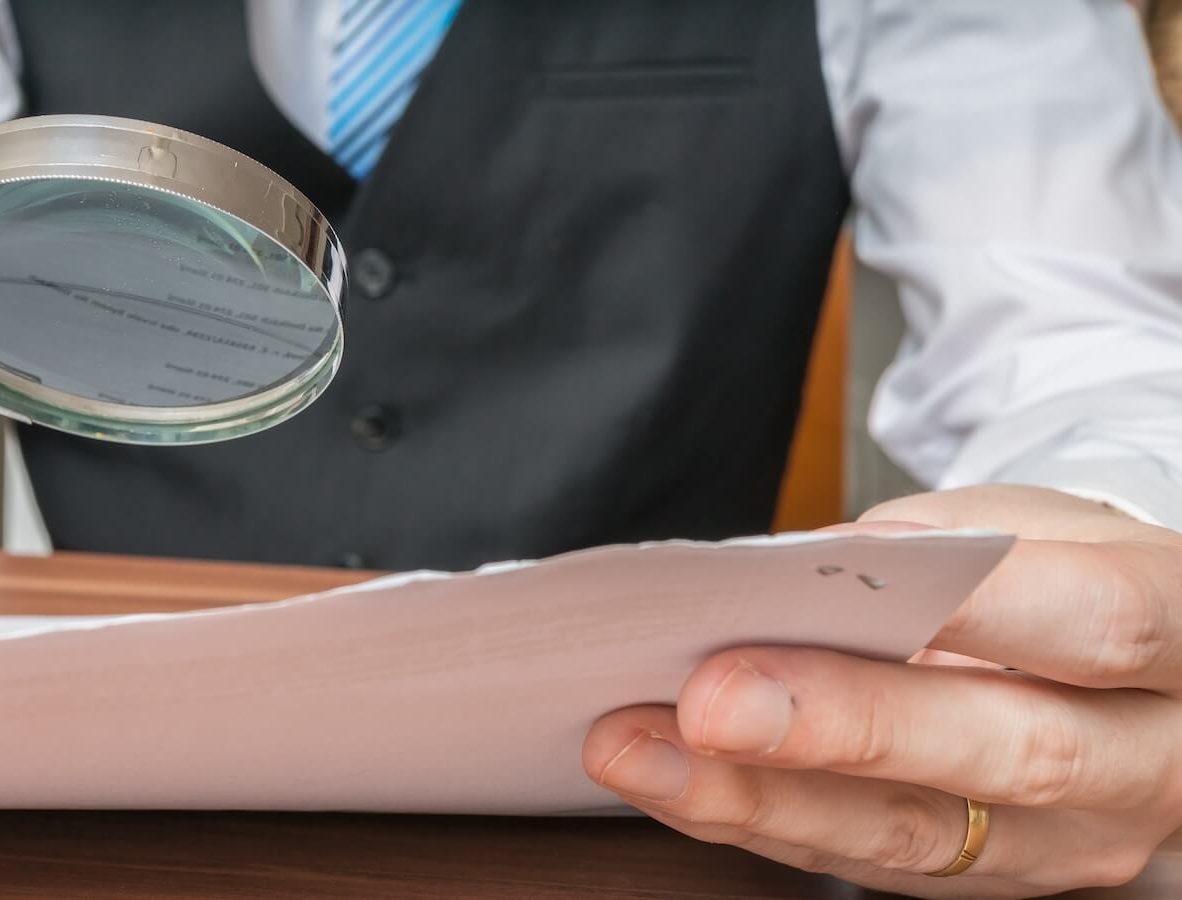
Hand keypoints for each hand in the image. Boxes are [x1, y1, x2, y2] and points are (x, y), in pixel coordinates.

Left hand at [582, 485, 1181, 897]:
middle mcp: (1155, 760)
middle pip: (1007, 755)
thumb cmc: (1066, 568)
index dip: (973, 609)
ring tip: (635, 742)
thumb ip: (942, 542)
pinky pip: (871, 867)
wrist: (1136, 663)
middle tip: (707, 699)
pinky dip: (759, 822)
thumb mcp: (1032, 522)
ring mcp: (1081, 842)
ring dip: (761, 797)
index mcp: (1181, 635)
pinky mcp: (998, 880)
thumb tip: (810, 571)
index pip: (1094, 626)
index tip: (835, 580)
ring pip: (922, 839)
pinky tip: (667, 778)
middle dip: (844, 728)